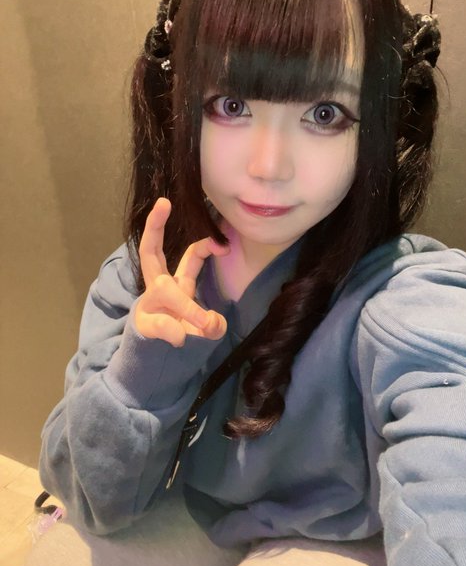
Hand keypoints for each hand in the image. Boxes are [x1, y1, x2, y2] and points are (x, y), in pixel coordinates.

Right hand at [135, 197, 228, 346]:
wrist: (152, 363)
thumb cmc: (180, 337)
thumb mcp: (205, 330)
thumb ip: (213, 325)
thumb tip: (210, 323)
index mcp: (175, 284)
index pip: (188, 256)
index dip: (205, 245)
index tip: (224, 242)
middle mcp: (157, 288)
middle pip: (150, 252)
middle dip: (154, 226)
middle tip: (163, 203)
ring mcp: (147, 304)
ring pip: (164, 290)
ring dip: (188, 306)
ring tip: (205, 323)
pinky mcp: (142, 324)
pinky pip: (160, 322)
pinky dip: (175, 331)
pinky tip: (180, 339)